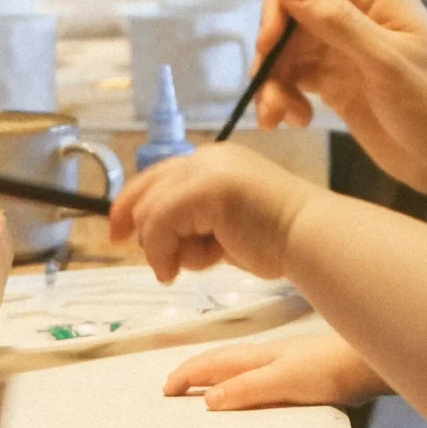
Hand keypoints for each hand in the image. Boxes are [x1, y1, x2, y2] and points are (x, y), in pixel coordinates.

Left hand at [107, 144, 316, 282]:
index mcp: (216, 162)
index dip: (134, 204)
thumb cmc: (276, 237)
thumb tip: (153, 237)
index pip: (160, 177)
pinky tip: (178, 269)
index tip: (118, 232)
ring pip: (152, 212)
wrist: (308, 236)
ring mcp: (206, 170)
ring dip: (163, 248)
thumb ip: (194, 220)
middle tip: (145, 256)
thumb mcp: (224, 225)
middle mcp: (207, 158)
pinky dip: (162, 251)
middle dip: (141, 228)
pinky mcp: (204, 188)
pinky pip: (160, 223)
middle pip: (148, 189)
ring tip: (196, 263)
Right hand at [162, 332, 389, 409]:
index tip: (165, 390)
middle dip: (195, 373)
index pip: (213, 362)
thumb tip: (207, 399)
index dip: (187, 374)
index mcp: (257, 356)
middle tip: (172, 390)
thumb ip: (248, 389)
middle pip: (221, 362)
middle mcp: (266, 356)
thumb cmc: (328, 369)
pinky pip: (255, 379)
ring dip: (215, 378)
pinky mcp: (297, 375)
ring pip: (238, 369)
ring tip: (199, 393)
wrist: (366, 364)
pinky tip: (244, 397)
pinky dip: (237, 386)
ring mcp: (282, 363)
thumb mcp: (284, 381)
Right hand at [253, 0, 426, 212]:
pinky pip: (295, 80)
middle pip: (290, 13)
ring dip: (272, 80)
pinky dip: (284, 98)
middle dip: (271, 48)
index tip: (271, 40)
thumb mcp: (386, 62)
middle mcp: (356, 17)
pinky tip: (293, 122)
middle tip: (267, 84)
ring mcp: (345, 53)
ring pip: (287, 50)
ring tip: (277, 116)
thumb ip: (337, 21)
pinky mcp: (338, 87)